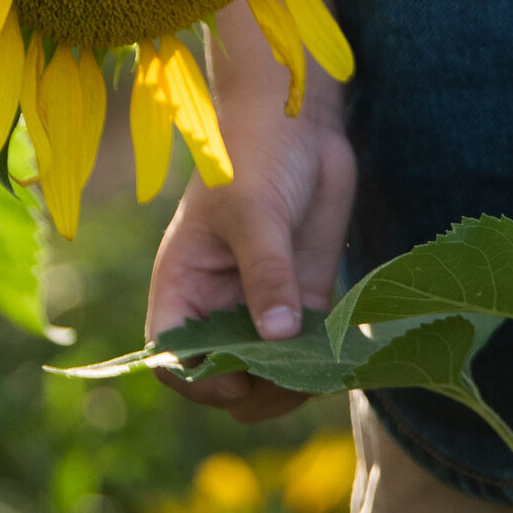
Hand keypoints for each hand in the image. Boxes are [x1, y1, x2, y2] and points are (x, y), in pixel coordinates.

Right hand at [146, 0, 356, 423]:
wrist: (300, 121)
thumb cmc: (254, 153)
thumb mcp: (255, 211)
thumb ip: (266, 274)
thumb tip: (276, 338)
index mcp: (182, 288)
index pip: (172, 359)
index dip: (198, 381)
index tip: (238, 377)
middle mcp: (217, 307)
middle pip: (223, 379)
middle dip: (253, 392)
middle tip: (290, 377)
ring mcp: (261, 307)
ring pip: (268, 375)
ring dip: (291, 385)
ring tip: (319, 373)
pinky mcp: (303, 301)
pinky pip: (307, 353)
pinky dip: (321, 366)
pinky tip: (340, 362)